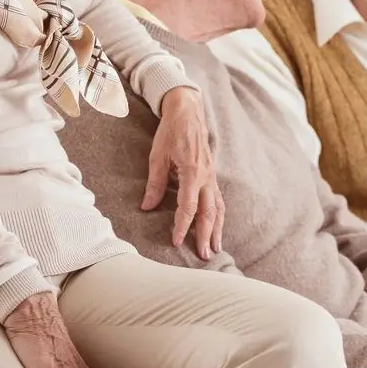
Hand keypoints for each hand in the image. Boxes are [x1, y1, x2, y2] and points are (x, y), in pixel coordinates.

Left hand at [145, 86, 222, 259]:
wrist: (188, 112)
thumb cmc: (171, 132)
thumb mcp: (157, 157)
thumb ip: (155, 184)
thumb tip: (147, 207)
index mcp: (192, 171)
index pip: (188, 206)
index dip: (182, 226)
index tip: (176, 241)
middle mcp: (206, 176)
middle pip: (209, 212)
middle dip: (207, 235)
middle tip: (205, 256)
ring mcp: (212, 176)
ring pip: (218, 208)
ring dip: (217, 229)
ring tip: (216, 248)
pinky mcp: (212, 175)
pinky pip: (219, 199)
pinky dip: (219, 216)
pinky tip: (218, 227)